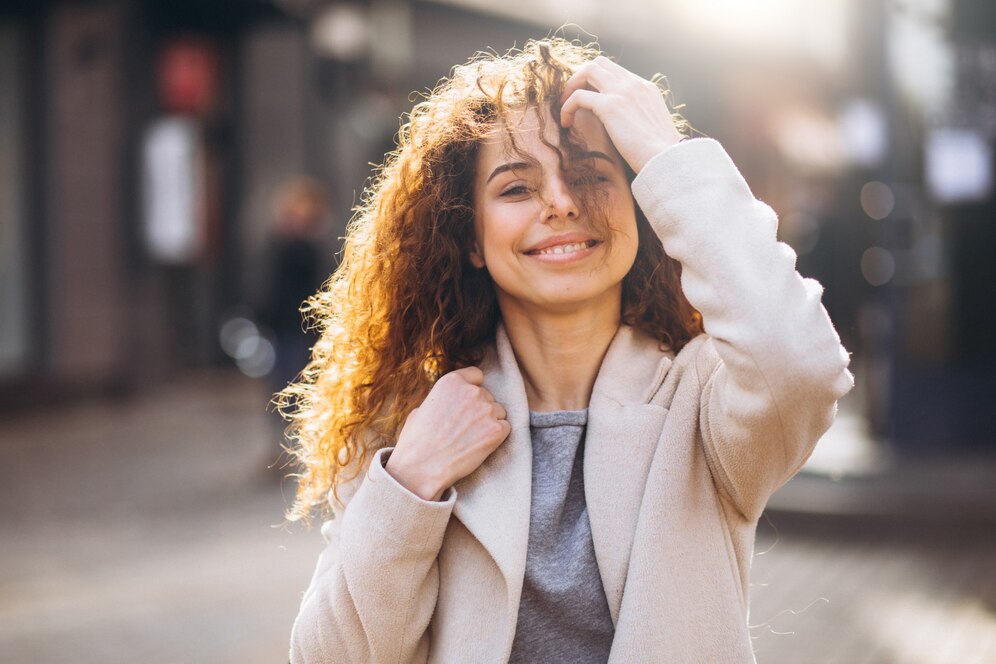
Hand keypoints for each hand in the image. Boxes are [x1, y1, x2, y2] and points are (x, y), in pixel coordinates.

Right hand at [385, 366, 509, 500]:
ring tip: (471, 438)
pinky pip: (505, 428)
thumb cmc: (416, 442)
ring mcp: (486, 410)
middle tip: (466, 428)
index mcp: (451, 382)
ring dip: (490, 422)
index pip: (476, 375)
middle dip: (480, 409)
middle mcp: (471, 392)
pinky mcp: (496, 430)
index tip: (469, 402)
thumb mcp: (421, 409)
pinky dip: (497, 436)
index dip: (473, 388)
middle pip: (488, 396)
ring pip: (499, 412)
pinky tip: (480, 445)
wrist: (421, 468)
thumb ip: (440, 400)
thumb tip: (447, 403)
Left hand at [560, 56, 683, 172]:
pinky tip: (566, 123)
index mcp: (645, 88)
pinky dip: (567, 107)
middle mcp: (634, 84)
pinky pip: (578, 96)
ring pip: (588, 71)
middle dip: (581, 78)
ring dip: (572, 86)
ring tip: (566, 107)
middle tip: (572, 99)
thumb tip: (625, 127)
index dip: (596, 83)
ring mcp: (622, 92)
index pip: (615, 72)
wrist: (666, 159)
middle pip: (600, 64)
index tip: (587, 101)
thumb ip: (639, 117)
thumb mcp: (652, 127)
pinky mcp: (610, 106)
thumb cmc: (659, 153)